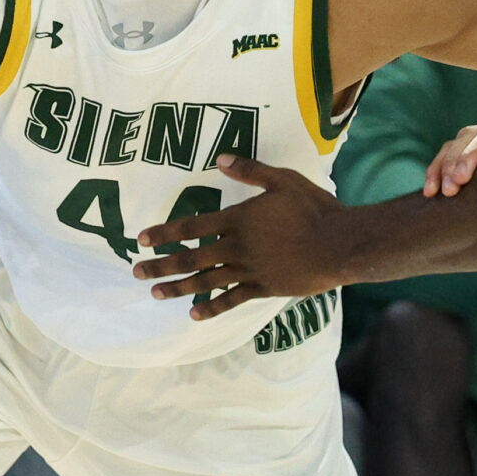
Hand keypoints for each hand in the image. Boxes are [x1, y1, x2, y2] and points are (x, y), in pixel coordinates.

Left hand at [132, 154, 344, 318]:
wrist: (339, 245)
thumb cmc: (314, 209)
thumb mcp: (283, 180)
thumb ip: (251, 171)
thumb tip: (221, 159)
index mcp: (238, 220)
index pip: (192, 227)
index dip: (166, 233)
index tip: (143, 239)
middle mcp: (237, 247)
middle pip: (192, 258)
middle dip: (162, 265)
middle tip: (137, 272)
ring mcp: (249, 271)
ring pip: (206, 282)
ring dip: (179, 288)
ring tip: (156, 293)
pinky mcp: (264, 289)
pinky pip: (232, 300)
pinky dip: (212, 309)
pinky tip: (194, 316)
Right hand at [426, 107, 476, 197]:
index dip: (474, 153)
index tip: (461, 178)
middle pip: (472, 134)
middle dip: (455, 162)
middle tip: (449, 191)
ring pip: (458, 143)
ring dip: (442, 167)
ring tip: (435, 193)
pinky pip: (454, 155)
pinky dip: (440, 170)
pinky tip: (432, 191)